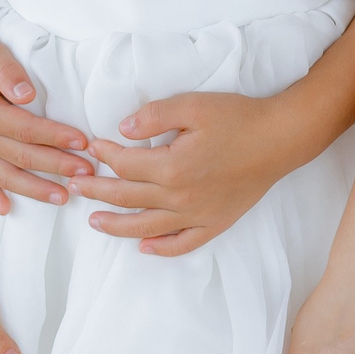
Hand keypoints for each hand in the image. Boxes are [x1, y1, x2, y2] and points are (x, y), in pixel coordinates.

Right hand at [0, 21, 92, 212]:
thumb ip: (8, 71)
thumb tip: (28, 96)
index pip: (25, 129)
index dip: (55, 137)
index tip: (82, 142)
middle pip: (22, 156)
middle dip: (56, 166)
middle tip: (86, 172)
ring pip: (5, 176)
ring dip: (35, 189)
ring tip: (63, 197)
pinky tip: (6, 209)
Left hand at [70, 91, 297, 255]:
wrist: (280, 138)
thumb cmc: (237, 118)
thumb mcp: (192, 106)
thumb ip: (154, 116)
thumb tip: (123, 130)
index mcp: (173, 167)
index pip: (126, 165)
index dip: (104, 154)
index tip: (92, 145)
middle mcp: (182, 197)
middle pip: (128, 197)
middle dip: (97, 191)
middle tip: (75, 185)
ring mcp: (199, 215)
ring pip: (148, 227)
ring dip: (117, 225)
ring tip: (94, 222)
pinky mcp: (215, 223)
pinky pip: (183, 244)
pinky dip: (161, 248)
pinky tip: (144, 246)